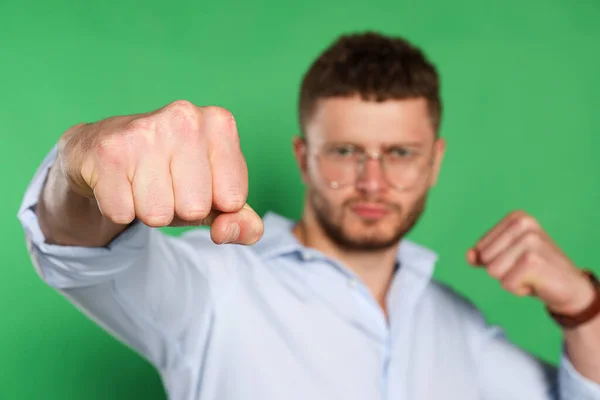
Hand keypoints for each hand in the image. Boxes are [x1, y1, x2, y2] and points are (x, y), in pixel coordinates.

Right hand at [58, 100, 262, 244]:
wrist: (101, 150)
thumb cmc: (171, 173)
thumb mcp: (218, 196)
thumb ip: (242, 222)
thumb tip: (224, 233)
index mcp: (220, 124)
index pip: (232, 199)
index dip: (214, 204)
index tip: (198, 183)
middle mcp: (185, 118)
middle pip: (195, 208)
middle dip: (180, 209)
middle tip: (165, 184)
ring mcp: (144, 131)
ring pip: (158, 215)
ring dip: (150, 211)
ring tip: (143, 183)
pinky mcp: (107, 151)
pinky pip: (123, 214)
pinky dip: (121, 209)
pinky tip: (120, 183)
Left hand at [467, 210, 594, 315]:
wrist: (569, 287)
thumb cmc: (534, 270)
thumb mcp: (505, 258)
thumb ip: (482, 256)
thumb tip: (469, 255)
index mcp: (516, 217)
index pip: (480, 247)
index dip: (494, 261)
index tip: (517, 260)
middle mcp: (523, 223)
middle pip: (485, 258)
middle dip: (501, 271)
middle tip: (524, 269)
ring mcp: (530, 240)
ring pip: (493, 271)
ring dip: (510, 280)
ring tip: (529, 275)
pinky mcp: (533, 260)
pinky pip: (507, 284)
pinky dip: (518, 289)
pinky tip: (535, 282)